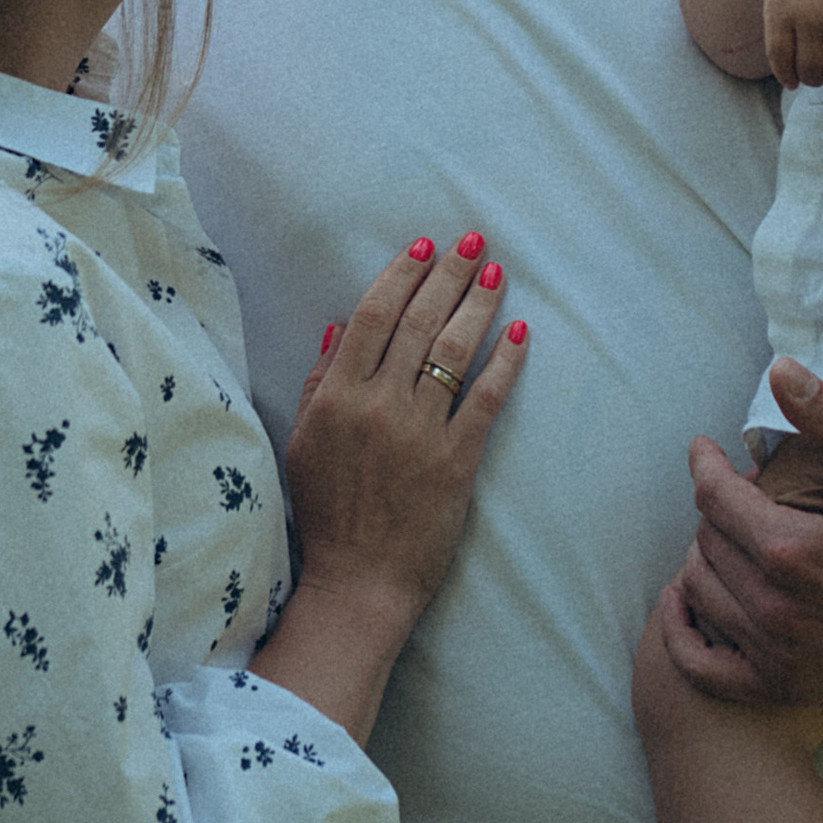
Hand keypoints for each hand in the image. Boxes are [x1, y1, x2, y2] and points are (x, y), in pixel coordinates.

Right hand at [284, 232, 526, 631]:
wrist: (359, 581)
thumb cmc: (327, 512)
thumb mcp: (303, 442)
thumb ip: (319, 382)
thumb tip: (339, 325)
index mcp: (337, 397)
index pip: (372, 317)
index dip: (400, 275)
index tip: (423, 246)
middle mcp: (378, 405)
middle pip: (417, 323)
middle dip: (446, 275)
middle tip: (471, 240)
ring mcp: (419, 432)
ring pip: (452, 351)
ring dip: (477, 305)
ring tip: (495, 272)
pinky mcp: (456, 461)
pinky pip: (485, 399)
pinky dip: (504, 361)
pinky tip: (518, 332)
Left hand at [652, 360, 822, 712]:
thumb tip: (777, 368)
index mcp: (794, 551)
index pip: (714, 498)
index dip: (705, 464)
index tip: (706, 449)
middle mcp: (777, 610)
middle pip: (706, 542)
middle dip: (717, 508)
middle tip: (746, 493)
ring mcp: (780, 658)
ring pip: (700, 594)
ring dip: (706, 557)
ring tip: (734, 536)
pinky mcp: (788, 689)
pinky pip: (704, 669)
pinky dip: (684, 635)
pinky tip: (687, 606)